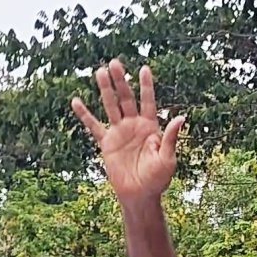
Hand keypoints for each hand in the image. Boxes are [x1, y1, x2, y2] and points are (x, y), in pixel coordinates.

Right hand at [71, 59, 185, 200]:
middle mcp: (134, 126)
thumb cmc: (158, 179)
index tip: (144, 68)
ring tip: (99, 71)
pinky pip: (94, 126)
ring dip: (105, 89)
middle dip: (121, 81)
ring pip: (111, 106)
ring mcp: (119, 132)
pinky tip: (76, 101)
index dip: (146, 86)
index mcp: (151, 127)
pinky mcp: (106, 143)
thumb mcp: (168, 158)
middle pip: (126, 98)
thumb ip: (171, 137)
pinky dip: (85, 115)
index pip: (148, 101)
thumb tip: (180, 117)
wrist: (140, 194)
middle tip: (115, 63)